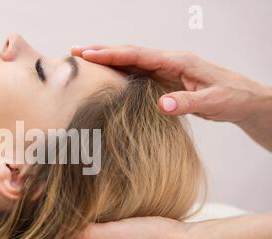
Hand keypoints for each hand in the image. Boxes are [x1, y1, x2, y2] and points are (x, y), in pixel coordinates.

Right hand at [72, 45, 271, 150]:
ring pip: (131, 61)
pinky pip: (138, 73)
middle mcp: (168, 61)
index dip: (112, 54)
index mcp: (177, 61)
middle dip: (102, 51)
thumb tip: (161, 104)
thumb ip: (187, 102)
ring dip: (108, 60)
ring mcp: (166, 69)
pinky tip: (107, 75)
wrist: (244, 98)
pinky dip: (119, 71)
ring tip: (84, 60)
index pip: (139, 55)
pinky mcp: (165, 79)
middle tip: (76, 51)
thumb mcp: (213, 102)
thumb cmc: (232, 97)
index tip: (89, 54)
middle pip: (130, 53)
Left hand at [75, 217, 190, 238]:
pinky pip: (111, 233)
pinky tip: (105, 211)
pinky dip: (105, 223)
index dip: (65, 231)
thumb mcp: (116, 234)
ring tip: (83, 206)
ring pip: (98, 237)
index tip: (56, 215)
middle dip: (76, 227)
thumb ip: (89, 234)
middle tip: (68, 206)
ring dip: (91, 223)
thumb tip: (64, 231)